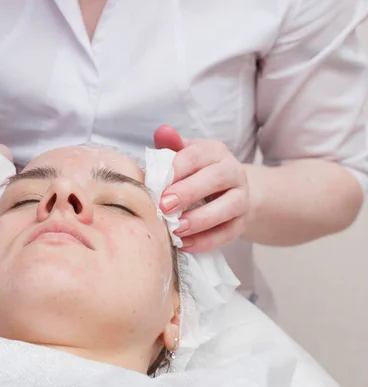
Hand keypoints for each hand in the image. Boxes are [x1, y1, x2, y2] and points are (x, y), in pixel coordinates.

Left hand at [154, 125, 248, 251]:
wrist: (230, 192)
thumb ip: (171, 145)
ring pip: (227, 208)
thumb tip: (162, 132)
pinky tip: (184, 244)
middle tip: (163, 206)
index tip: (155, 183)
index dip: (176, 169)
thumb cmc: (196, 173)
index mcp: (214, 152)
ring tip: (176, 229)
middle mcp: (233, 171)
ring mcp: (241, 198)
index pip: (196, 155)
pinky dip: (206, 241)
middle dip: (188, 193)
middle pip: (215, 179)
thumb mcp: (185, 155)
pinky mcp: (242, 222)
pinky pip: (228, 233)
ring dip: (200, 220)